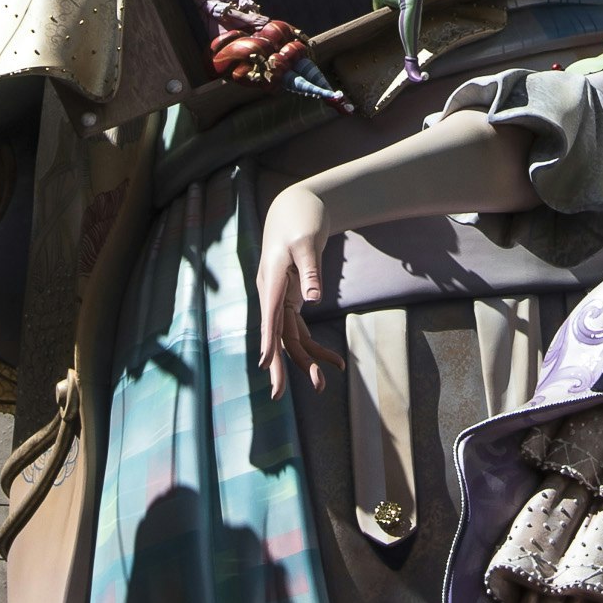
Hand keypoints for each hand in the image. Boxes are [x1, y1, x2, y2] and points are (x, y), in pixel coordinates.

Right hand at [255, 179, 339, 392]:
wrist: (297, 207)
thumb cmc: (300, 220)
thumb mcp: (307, 241)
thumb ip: (309, 269)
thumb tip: (314, 297)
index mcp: (271, 280)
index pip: (268, 316)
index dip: (266, 342)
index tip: (264, 365)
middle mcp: (272, 294)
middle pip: (275, 335)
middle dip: (279, 365)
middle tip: (278, 395)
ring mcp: (281, 299)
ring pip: (290, 338)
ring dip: (305, 361)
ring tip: (323, 386)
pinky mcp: (292, 300)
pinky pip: (301, 330)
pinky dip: (316, 346)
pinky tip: (337, 361)